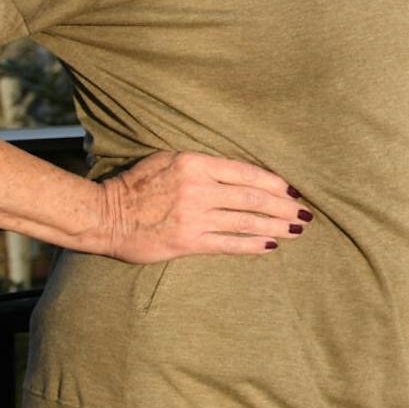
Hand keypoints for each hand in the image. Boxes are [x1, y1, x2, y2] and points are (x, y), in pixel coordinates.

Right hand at [87, 151, 306, 262]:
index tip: (294, 191)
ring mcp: (193, 216)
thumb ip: (202, 166)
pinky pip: (229, 244)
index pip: (247, 172)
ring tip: (296, 230)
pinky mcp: (187, 241)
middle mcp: (198, 188)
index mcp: (195, 163)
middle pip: (254, 197)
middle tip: (306, 214)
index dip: (276, 183)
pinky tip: (270, 246)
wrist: (102, 215)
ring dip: (276, 226)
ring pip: (246, 221)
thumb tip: (239, 174)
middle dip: (284, 206)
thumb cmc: (135, 185)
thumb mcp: (168, 161)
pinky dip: (252, 245)